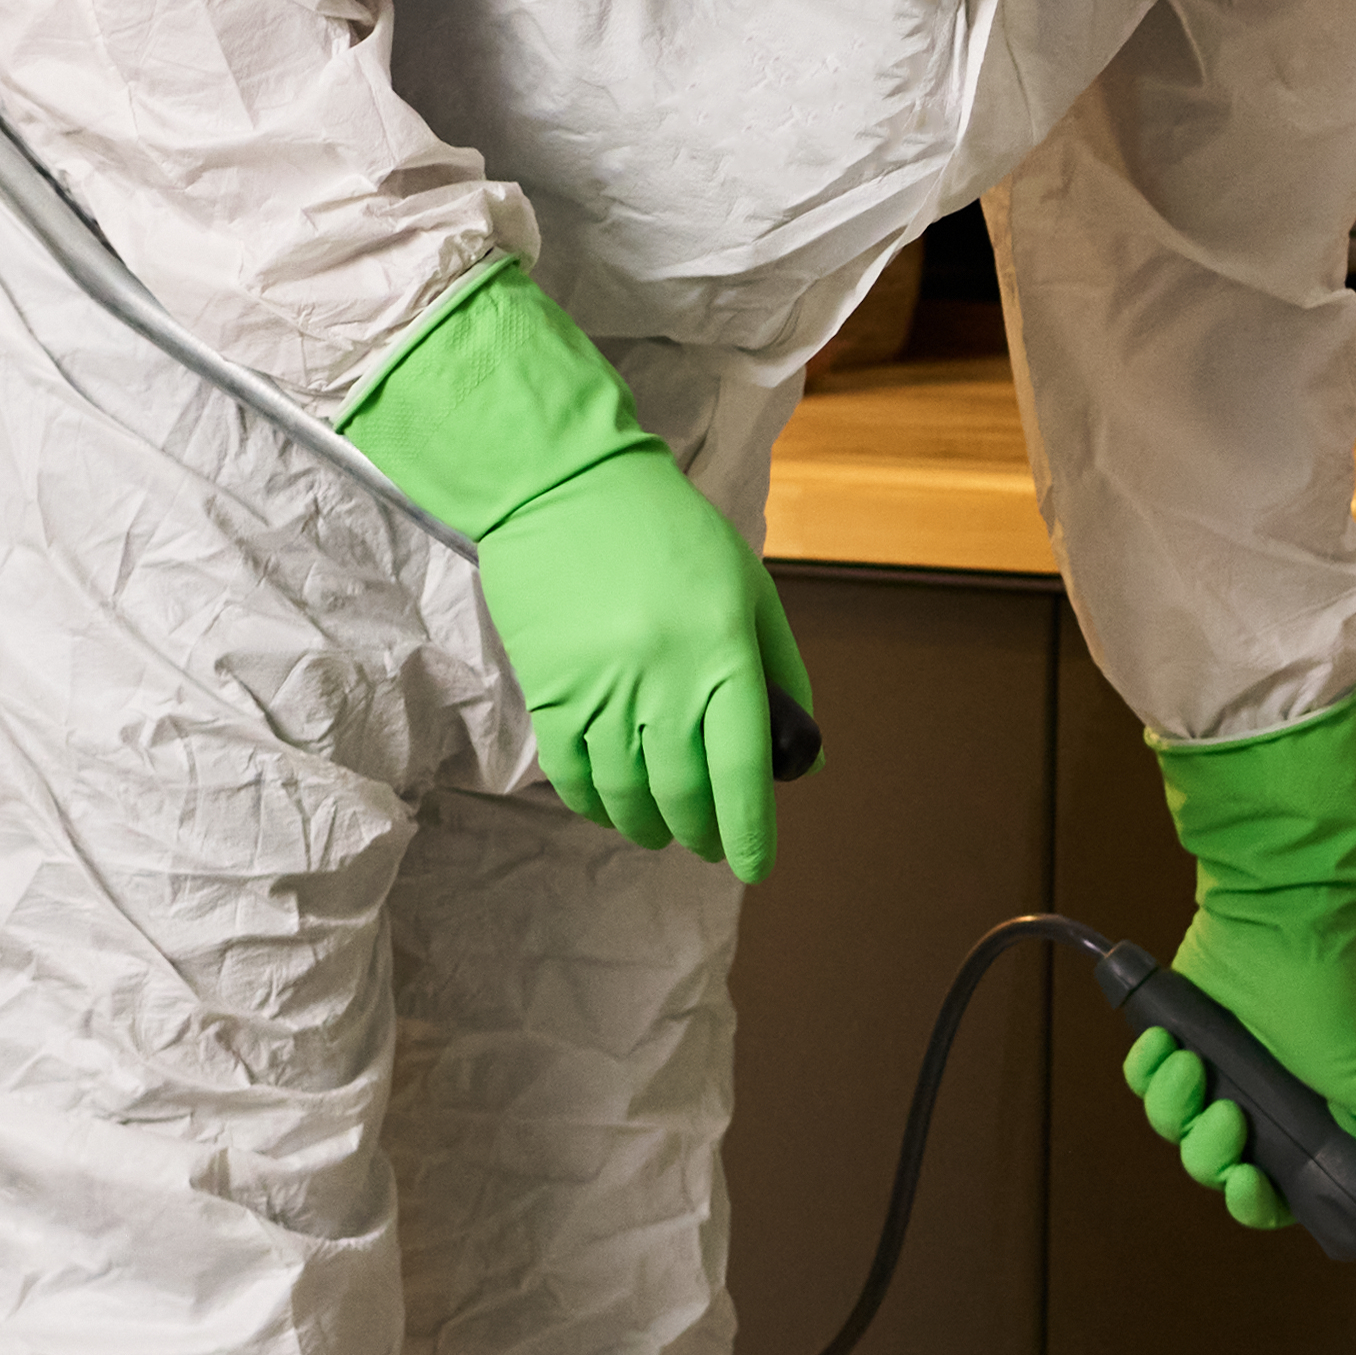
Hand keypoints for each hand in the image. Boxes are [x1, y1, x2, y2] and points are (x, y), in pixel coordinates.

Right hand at [472, 465, 809, 874]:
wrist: (566, 488)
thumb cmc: (671, 535)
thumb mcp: (749, 590)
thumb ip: (784, 674)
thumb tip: (806, 755)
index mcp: (724, 652)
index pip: (742, 770)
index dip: (750, 831)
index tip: (754, 866)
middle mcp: (664, 679)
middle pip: (684, 791)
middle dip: (701, 832)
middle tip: (708, 843)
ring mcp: (601, 687)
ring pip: (627, 792)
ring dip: (649, 825)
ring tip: (663, 833)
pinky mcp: (549, 689)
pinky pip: (573, 772)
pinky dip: (595, 803)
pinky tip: (612, 808)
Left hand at [1138, 701, 1355, 1230]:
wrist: (1275, 927)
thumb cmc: (1327, 1005)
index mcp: (1303, 1129)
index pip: (1271, 1199)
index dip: (1254, 1204)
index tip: (1248, 1182)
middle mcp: (1257, 1109)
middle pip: (1212, 1170)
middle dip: (1211, 1152)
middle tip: (1227, 1112)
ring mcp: (1213, 1076)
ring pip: (1171, 1128)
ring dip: (1176, 1103)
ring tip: (1193, 1063)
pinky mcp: (1175, 1043)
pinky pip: (1142, 1081)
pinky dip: (1147, 1068)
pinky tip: (1167, 1043)